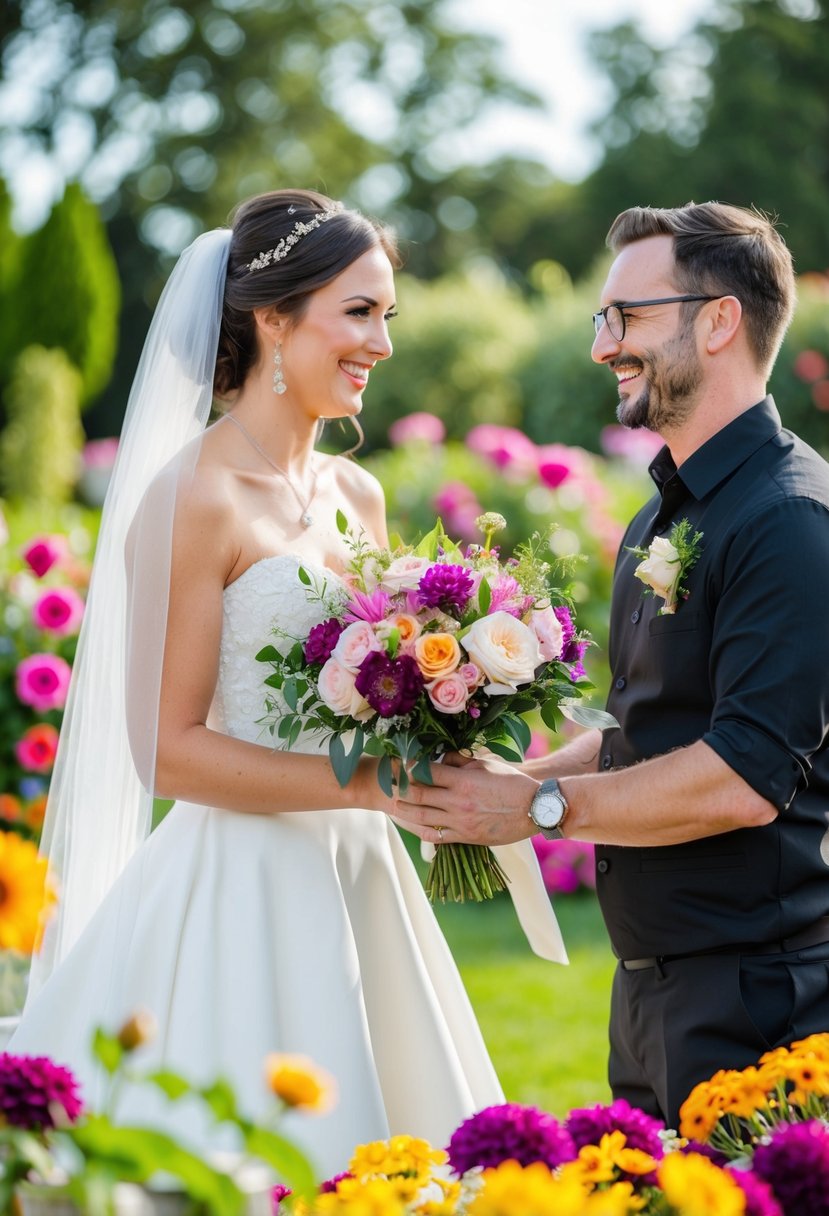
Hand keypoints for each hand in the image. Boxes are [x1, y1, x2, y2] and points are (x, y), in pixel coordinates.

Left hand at [393, 752, 538, 846]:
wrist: (535, 809)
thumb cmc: (512, 783)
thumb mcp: (486, 764)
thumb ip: (460, 761)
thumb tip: (441, 758)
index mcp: (462, 780)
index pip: (425, 772)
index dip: (407, 767)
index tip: (396, 763)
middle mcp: (457, 802)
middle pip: (417, 794)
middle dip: (399, 787)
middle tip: (387, 782)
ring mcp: (460, 822)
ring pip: (422, 817)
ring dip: (404, 809)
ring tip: (393, 803)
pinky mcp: (466, 837)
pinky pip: (437, 836)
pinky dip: (421, 830)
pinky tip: (413, 825)